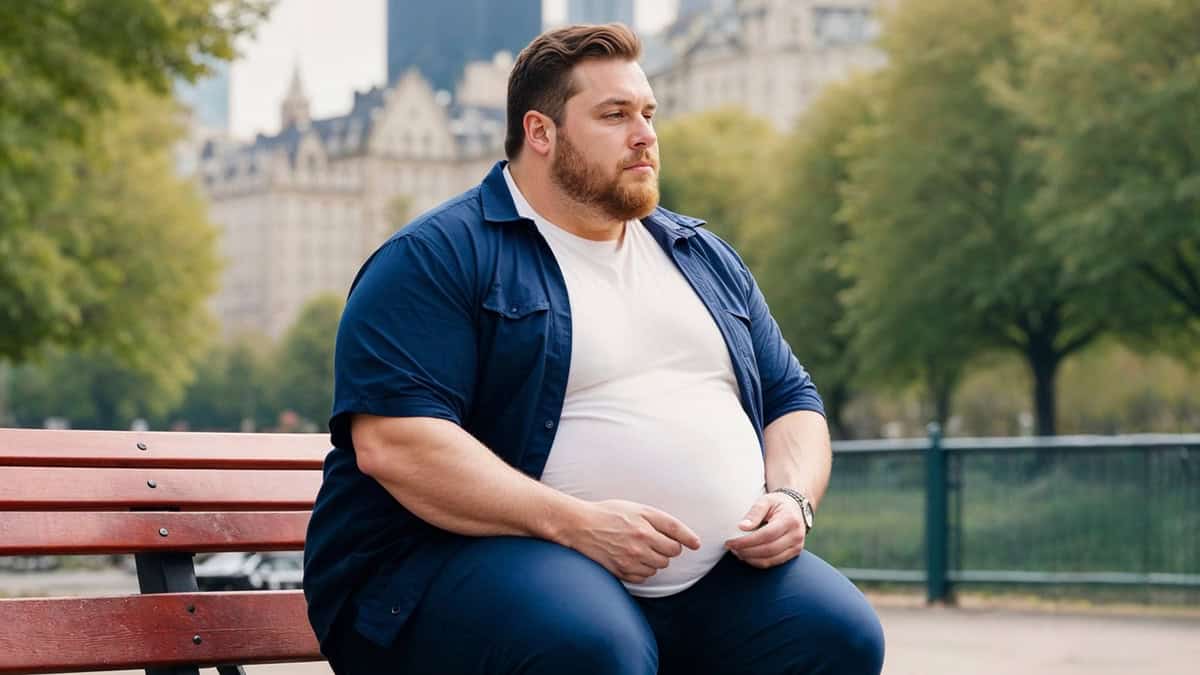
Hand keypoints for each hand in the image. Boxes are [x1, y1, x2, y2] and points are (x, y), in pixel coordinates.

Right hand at [561, 499, 701, 582]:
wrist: (580, 526)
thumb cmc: (610, 514)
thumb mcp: (637, 509)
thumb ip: (663, 522)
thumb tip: (688, 541)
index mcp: (645, 525)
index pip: (677, 534)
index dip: (689, 539)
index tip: (696, 544)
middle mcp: (640, 543)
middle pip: (670, 553)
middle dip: (666, 548)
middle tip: (653, 540)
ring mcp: (630, 560)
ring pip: (659, 567)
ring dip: (655, 559)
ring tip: (641, 548)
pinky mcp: (621, 571)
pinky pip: (644, 577)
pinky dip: (643, 570)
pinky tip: (633, 559)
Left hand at [724, 492, 807, 568]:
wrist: (796, 508)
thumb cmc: (778, 503)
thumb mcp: (766, 500)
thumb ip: (754, 512)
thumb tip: (742, 527)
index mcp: (789, 520)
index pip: (766, 535)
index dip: (747, 541)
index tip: (731, 542)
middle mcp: (796, 535)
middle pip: (768, 550)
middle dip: (746, 551)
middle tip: (731, 547)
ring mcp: (796, 547)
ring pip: (770, 560)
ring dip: (750, 559)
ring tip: (737, 552)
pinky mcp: (794, 554)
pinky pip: (773, 563)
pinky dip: (758, 562)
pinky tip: (747, 555)